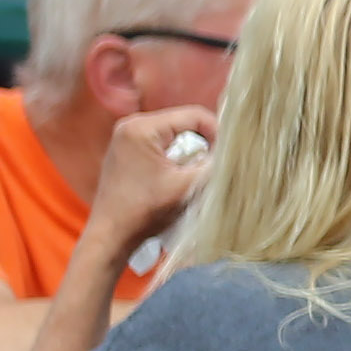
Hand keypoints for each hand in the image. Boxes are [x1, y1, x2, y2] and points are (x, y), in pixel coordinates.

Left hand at [88, 106, 220, 260]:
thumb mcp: (188, 186)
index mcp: (142, 127)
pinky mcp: (126, 148)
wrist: (111, 235)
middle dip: (202, 142)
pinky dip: (175, 155)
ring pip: (174, 132)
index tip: (225, 158)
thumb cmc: (145, 211)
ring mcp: (125, 136)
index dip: (218, 133)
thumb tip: (238, 152)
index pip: (195, 115)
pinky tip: (177, 175)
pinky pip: (162, 142)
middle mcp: (130, 124)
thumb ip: (216, 164)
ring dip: (190, 150)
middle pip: (184, 122)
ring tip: (194, 172)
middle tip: (210, 167)